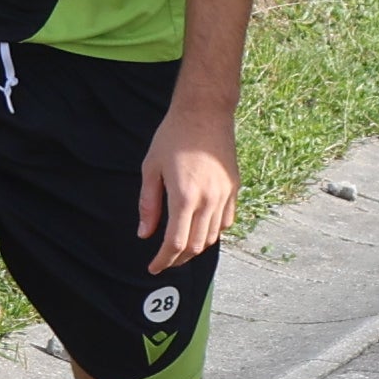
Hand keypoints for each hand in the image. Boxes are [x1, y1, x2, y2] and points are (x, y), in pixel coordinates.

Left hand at [139, 97, 239, 269]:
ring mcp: (225, 195)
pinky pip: (226, 221)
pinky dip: (213, 232)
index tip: (153, 267)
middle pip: (195, 245)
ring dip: (196, 248)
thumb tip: (144, 234)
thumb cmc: (173, 136)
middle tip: (165, 261)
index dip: (163, 260)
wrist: (205, 111)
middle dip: (178, 259)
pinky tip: (200, 230)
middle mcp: (208, 200)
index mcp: (185, 196)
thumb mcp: (151, 168)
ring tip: (180, 249)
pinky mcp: (234, 188)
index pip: (175, 243)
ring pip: (212, 236)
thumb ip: (148, 205)